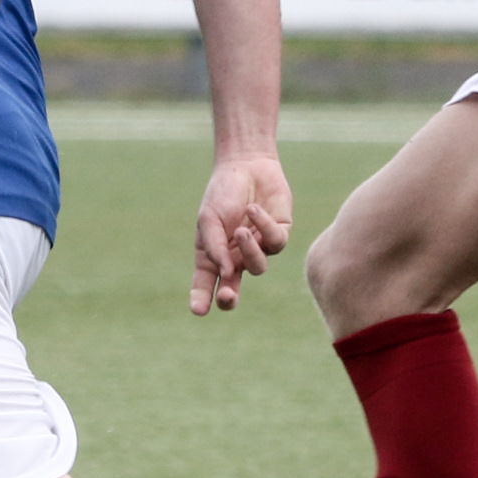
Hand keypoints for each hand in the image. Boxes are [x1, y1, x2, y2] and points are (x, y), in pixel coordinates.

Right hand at [190, 150, 292, 315]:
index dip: (201, 299)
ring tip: (241, 231)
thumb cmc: (223, 192)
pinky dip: (264, 226)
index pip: (205, 284)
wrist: (247, 166)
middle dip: (229, 297)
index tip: (198, 311)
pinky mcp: (279, 236)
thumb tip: (226, 273)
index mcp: (212, 255)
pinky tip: (254, 209)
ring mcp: (258, 249)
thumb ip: (214, 246)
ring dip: (249, 251)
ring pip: (258, 267)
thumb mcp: (210, 218)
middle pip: (232, 289)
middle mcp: (235, 258)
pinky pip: (275, 242)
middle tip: (227, 296)